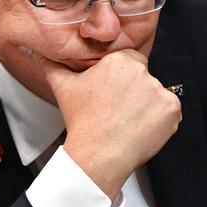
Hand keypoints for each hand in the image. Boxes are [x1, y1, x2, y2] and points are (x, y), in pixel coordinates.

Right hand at [34, 49, 181, 198]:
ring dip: (147, 106)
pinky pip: (169, 111)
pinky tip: (140, 128)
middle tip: (117, 110)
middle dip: (134, 91)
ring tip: (127, 121)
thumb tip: (34, 51)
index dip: (121, 77)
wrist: (98, 155)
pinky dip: (160, 120)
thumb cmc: (82, 122)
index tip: (113, 93)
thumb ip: (51, 65)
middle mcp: (143, 72)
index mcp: (120, 61)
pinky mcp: (172, 111)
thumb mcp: (63, 88)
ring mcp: (160, 92)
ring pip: (156, 94)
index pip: (129, 60)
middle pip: (143, 77)